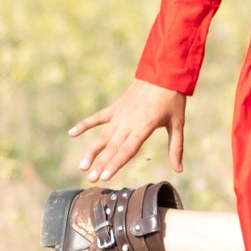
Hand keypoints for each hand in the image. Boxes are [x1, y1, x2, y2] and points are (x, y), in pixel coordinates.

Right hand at [70, 79, 186, 183]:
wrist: (163, 71)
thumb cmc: (172, 98)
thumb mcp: (177, 123)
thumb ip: (176, 147)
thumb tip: (178, 169)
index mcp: (144, 126)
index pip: (127, 149)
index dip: (115, 164)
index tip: (104, 176)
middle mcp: (129, 122)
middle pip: (112, 147)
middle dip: (101, 164)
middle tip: (90, 179)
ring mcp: (120, 114)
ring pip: (103, 136)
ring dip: (92, 151)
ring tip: (82, 166)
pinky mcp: (116, 108)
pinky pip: (97, 118)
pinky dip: (85, 124)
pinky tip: (72, 133)